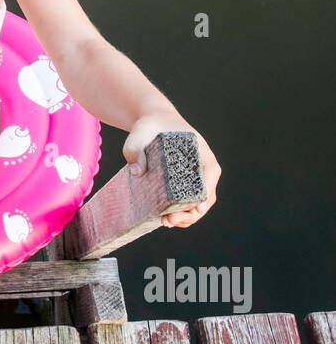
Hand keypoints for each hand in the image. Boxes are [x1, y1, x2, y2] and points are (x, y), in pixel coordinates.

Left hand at [122, 113, 220, 228]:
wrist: (154, 121)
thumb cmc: (151, 125)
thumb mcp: (140, 131)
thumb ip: (135, 148)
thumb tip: (137, 172)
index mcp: (200, 151)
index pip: (210, 175)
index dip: (204, 194)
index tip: (196, 208)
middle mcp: (203, 166)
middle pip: (206, 195)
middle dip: (191, 213)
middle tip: (168, 220)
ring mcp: (196, 176)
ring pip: (199, 203)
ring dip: (186, 217)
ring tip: (166, 222)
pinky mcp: (186, 182)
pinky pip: (189, 201)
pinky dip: (182, 212)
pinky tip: (167, 218)